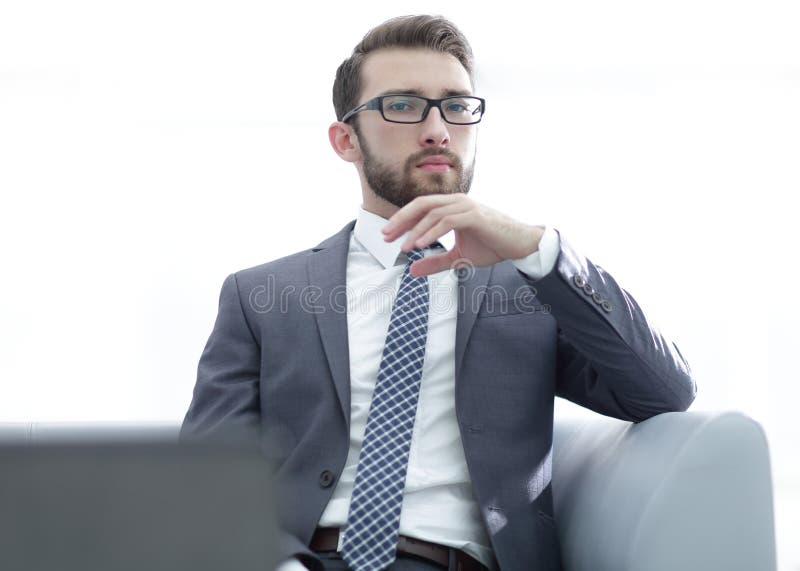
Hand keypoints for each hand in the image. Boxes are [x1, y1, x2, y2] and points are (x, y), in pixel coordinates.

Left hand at [381, 194, 544, 277]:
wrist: (519, 245)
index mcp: (451, 206)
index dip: (401, 220)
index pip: (420, 208)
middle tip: (385, 236)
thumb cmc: (492, 246)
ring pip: (432, 212)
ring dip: (415, 230)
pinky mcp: (474, 215)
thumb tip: (411, 271)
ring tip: (404, 247)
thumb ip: (435, 262)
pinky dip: (431, 232)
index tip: (386, 236)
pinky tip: (420, 245)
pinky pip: (447, 221)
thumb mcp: (458, 258)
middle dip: (400, 220)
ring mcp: (466, 206)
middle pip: (421, 204)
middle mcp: (457, 201)